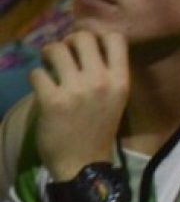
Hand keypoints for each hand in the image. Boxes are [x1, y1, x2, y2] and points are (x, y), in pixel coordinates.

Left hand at [29, 30, 128, 180]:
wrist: (83, 165)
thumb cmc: (99, 129)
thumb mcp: (116, 100)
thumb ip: (106, 73)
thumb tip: (83, 45)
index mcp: (121, 81)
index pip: (115, 38)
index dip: (98, 36)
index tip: (89, 49)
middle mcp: (101, 81)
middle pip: (82, 37)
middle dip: (68, 42)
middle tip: (64, 57)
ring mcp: (76, 91)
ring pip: (55, 49)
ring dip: (48, 55)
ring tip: (48, 67)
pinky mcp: (52, 101)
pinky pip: (36, 73)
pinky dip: (36, 78)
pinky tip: (42, 89)